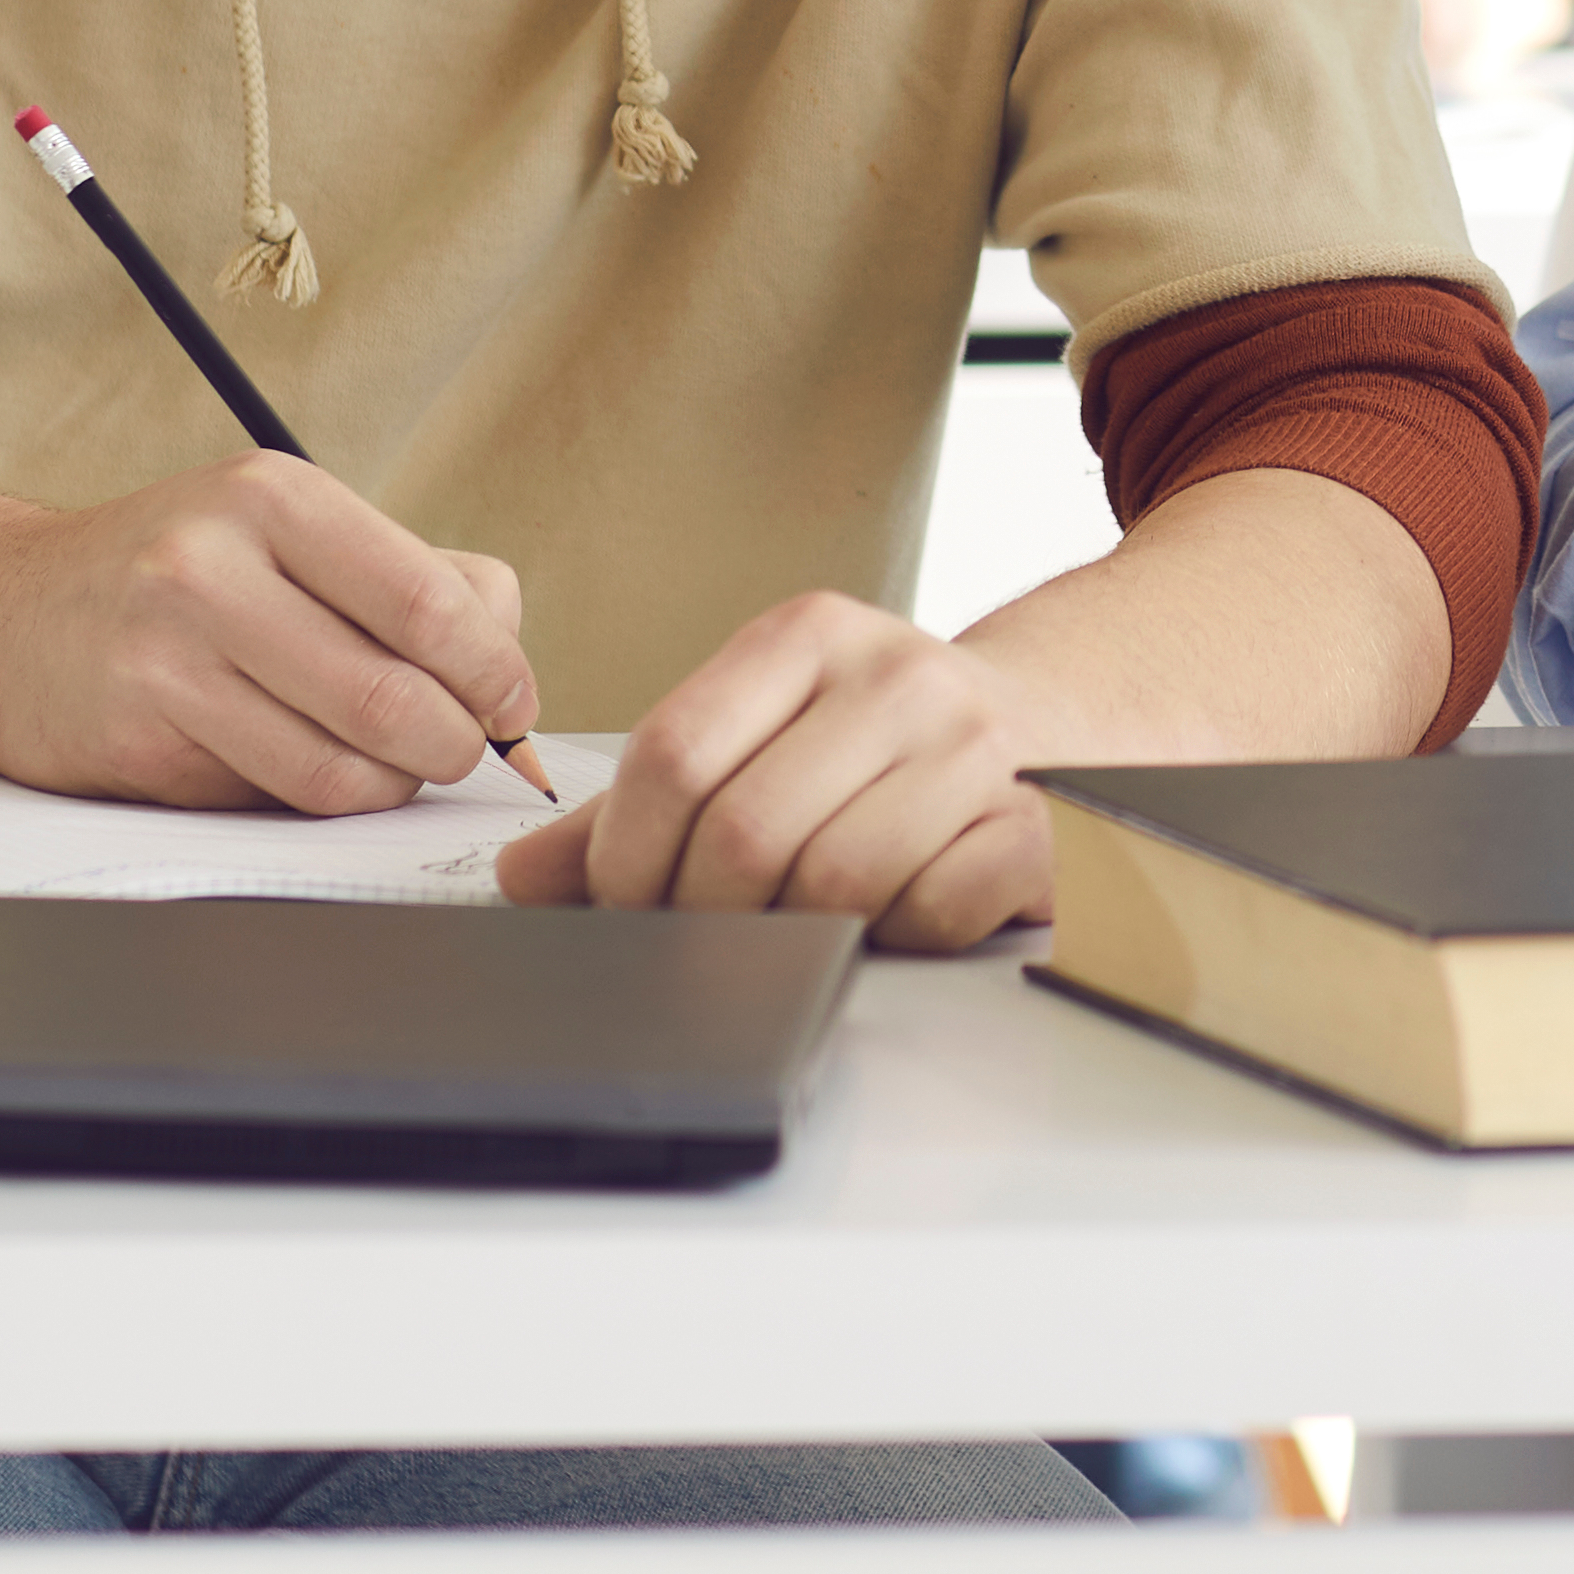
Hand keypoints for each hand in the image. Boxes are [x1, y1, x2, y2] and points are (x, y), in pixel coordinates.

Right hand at [0, 454, 538, 813]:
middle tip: (461, 750)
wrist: (1, 618)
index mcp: (274, 498)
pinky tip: (307, 768)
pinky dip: (318, 799)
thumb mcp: (287, 530)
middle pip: (396, 696)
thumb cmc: (177, 577)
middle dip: (456, 744)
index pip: (433, 604)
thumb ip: (412, 576)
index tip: (511, 705)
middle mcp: (212, 566)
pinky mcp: (136, 741)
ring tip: (392, 765)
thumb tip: (507, 654)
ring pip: (340, 766)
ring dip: (393, 784)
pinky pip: (272, 797)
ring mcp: (165, 658)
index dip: (496, 674)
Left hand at [498, 590, 1055, 952]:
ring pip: (833, 881)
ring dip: (796, 932)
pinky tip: (890, 915)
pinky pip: (929, 912)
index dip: (625, 855)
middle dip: (699, 915)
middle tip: (701, 936)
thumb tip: (522, 875)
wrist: (1050, 718)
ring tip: (795, 924)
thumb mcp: (761, 732)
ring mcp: (974, 747)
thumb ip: (645, 799)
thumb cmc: (880, 740)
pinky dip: (893, 938)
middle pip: (742, 833)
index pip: (672, 753)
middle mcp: (895, 675)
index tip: (624, 901)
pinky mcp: (1033, 823)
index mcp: (808, 635)